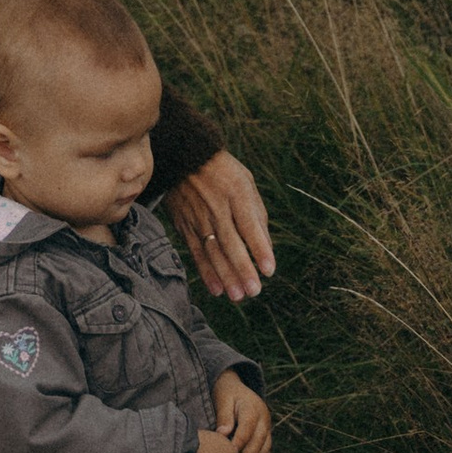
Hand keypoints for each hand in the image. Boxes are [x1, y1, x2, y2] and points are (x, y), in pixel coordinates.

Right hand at [166, 149, 276, 303]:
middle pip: (230, 243)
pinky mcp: (184, 225)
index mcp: (236, 194)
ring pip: (212, 251)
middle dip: (242, 269)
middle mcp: (217, 207)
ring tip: (238, 296)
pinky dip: (206, 272)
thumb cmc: (222, 171)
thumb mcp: (246, 182)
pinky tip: (217, 288)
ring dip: (225, 276)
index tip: (269, 270)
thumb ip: (257, 214)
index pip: (249, 225)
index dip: (259, 249)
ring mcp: (198, 217)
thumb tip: (267, 247)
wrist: (182, 156)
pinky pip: (196, 252)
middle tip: (254, 291)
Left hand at [212, 371, 272, 452]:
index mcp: (252, 408)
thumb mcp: (222, 400)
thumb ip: (224, 416)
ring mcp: (268, 427)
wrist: (236, 388)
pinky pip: (267, 452)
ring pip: (265, 449)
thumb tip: (224, 434)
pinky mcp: (267, 435)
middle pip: (258, 442)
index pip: (247, 429)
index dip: (238, 443)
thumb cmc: (226, 394)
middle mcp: (264, 418)